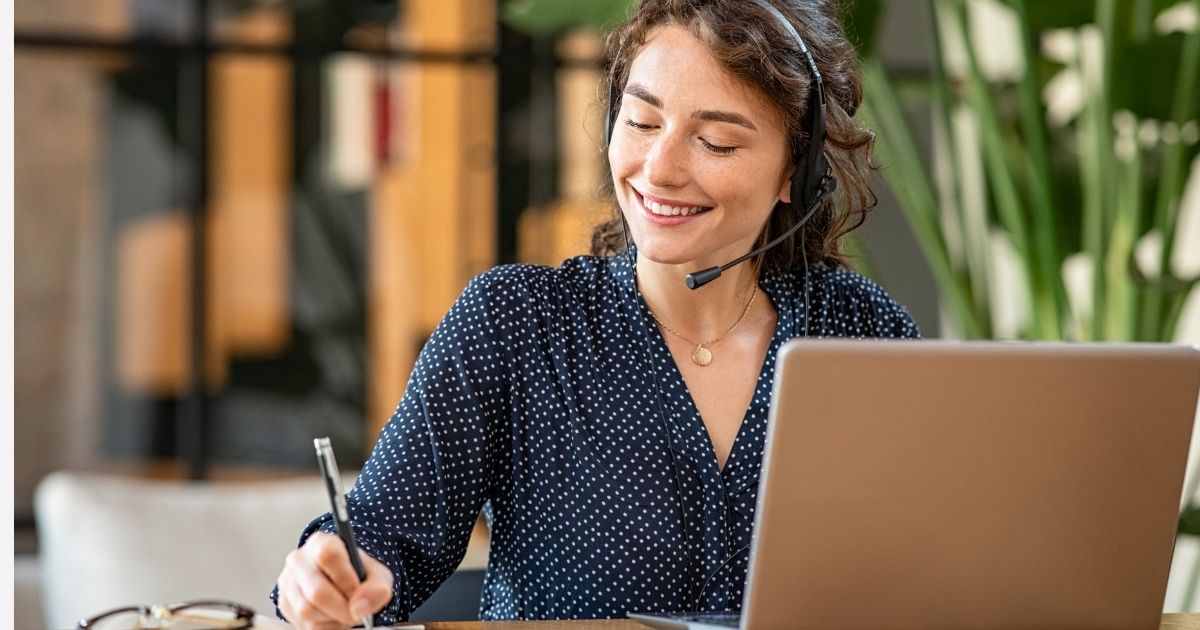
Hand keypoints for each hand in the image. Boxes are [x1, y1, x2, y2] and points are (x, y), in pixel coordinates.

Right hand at [277, 532, 393, 629]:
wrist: (342, 582)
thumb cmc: (358, 575)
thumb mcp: (377, 575)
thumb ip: (376, 588)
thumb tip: (360, 606)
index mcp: (321, 542)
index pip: (327, 555)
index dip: (345, 579)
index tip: (357, 592)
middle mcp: (299, 559)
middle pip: (316, 591)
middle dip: (342, 608)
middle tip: (355, 613)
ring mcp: (288, 581)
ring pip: (307, 610)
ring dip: (332, 619)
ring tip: (344, 613)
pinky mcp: (284, 602)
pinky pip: (303, 624)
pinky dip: (323, 626)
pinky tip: (332, 617)